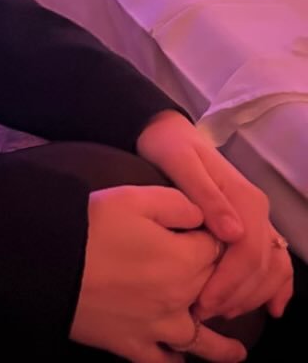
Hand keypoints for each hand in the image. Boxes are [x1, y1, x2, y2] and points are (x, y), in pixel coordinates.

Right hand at [70, 186, 246, 362]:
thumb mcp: (133, 197)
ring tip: (236, 351)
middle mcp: (181, 298)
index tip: (201, 230)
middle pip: (212, 290)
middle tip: (217, 276)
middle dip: (218, 281)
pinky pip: (164, 362)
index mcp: (185, 259)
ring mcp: (159, 327)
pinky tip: (180, 361)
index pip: (216, 247)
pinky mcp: (132, 345)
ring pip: (202, 342)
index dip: (210, 236)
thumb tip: (202, 215)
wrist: (51, 262)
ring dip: (222, 346)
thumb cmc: (91, 225)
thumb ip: (176, 202)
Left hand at [136, 110, 293, 321]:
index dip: (228, 282)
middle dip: (235, 295)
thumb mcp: (179, 163)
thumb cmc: (167, 146)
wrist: (166, 131)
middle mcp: (258, 210)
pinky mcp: (250, 225)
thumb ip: (205, 196)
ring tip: (221, 312)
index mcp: (244, 198)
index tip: (202, 303)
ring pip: (272, 267)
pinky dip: (278, 287)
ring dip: (252, 296)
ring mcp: (257, 219)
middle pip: (261, 265)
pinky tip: (272, 310)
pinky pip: (276, 260)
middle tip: (203, 314)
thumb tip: (233, 233)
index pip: (247, 251)